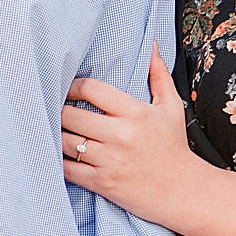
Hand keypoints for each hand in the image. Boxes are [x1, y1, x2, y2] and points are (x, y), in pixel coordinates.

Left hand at [62, 45, 204, 224]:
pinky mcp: (102, 182)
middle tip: (53, 107)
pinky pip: (67, 168)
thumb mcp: (171, 107)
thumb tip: (150, 44)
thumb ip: (158, 74)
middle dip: (59, 110)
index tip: (68, 89)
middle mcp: (121, 135)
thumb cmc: (173, 147)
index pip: (91, 89)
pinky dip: (58, 159)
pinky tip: (57, 151)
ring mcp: (109, 160)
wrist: (183, 191)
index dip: (73, 86)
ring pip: (65, 140)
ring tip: (52, 127)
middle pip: (71, 115)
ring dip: (55, 133)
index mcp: (135, 113)